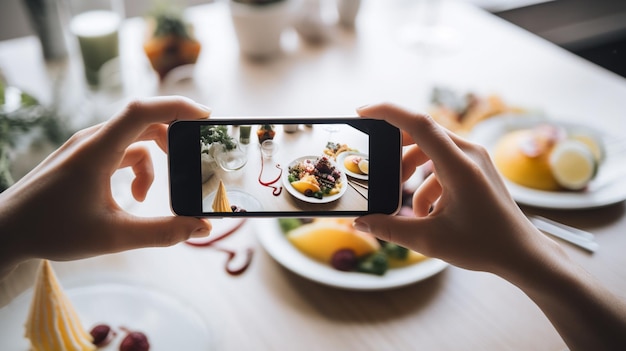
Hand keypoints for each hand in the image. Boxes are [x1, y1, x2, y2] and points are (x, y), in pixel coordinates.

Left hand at [0, 96, 211, 276]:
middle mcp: (92, 140)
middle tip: (194, 157)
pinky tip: (132, 198)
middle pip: (144, 121)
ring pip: (132, 139)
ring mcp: (86, 148)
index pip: (143, 111)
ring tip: (148, 198)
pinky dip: (135, 169)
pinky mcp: (82, 158)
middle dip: (173, 138)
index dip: (177, 107)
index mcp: (99, 150)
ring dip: (152, 162)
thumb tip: (201, 227)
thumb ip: (163, 232)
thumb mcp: (114, 236)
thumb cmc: (51, 229)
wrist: (5, 231)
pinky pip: (120, 152)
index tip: (206, 117)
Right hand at [353, 103, 561, 275]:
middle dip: (395, 152)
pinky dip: (427, 181)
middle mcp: (469, 153)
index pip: (418, 124)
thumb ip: (390, 229)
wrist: (522, 254)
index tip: (361, 112)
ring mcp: (475, 158)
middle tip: (379, 171)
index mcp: (459, 166)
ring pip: (430, 149)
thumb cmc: (484, 246)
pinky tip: (426, 211)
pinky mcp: (476, 167)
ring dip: (411, 170)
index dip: (387, 112)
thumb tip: (360, 223)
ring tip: (404, 200)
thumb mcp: (429, 241)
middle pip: (421, 134)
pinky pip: (443, 162)